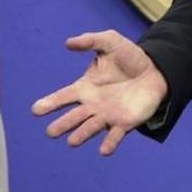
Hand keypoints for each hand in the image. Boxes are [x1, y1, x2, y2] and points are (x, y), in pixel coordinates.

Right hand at [32, 30, 168, 155]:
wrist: (156, 69)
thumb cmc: (129, 57)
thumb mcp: (110, 42)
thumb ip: (90, 41)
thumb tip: (68, 42)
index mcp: (85, 88)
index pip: (63, 97)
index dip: (50, 103)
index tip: (36, 110)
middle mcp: (93, 105)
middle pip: (73, 117)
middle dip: (63, 125)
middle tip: (51, 132)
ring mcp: (108, 116)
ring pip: (90, 128)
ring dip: (81, 135)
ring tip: (72, 141)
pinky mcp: (125, 123)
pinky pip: (115, 136)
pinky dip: (109, 143)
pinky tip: (104, 151)